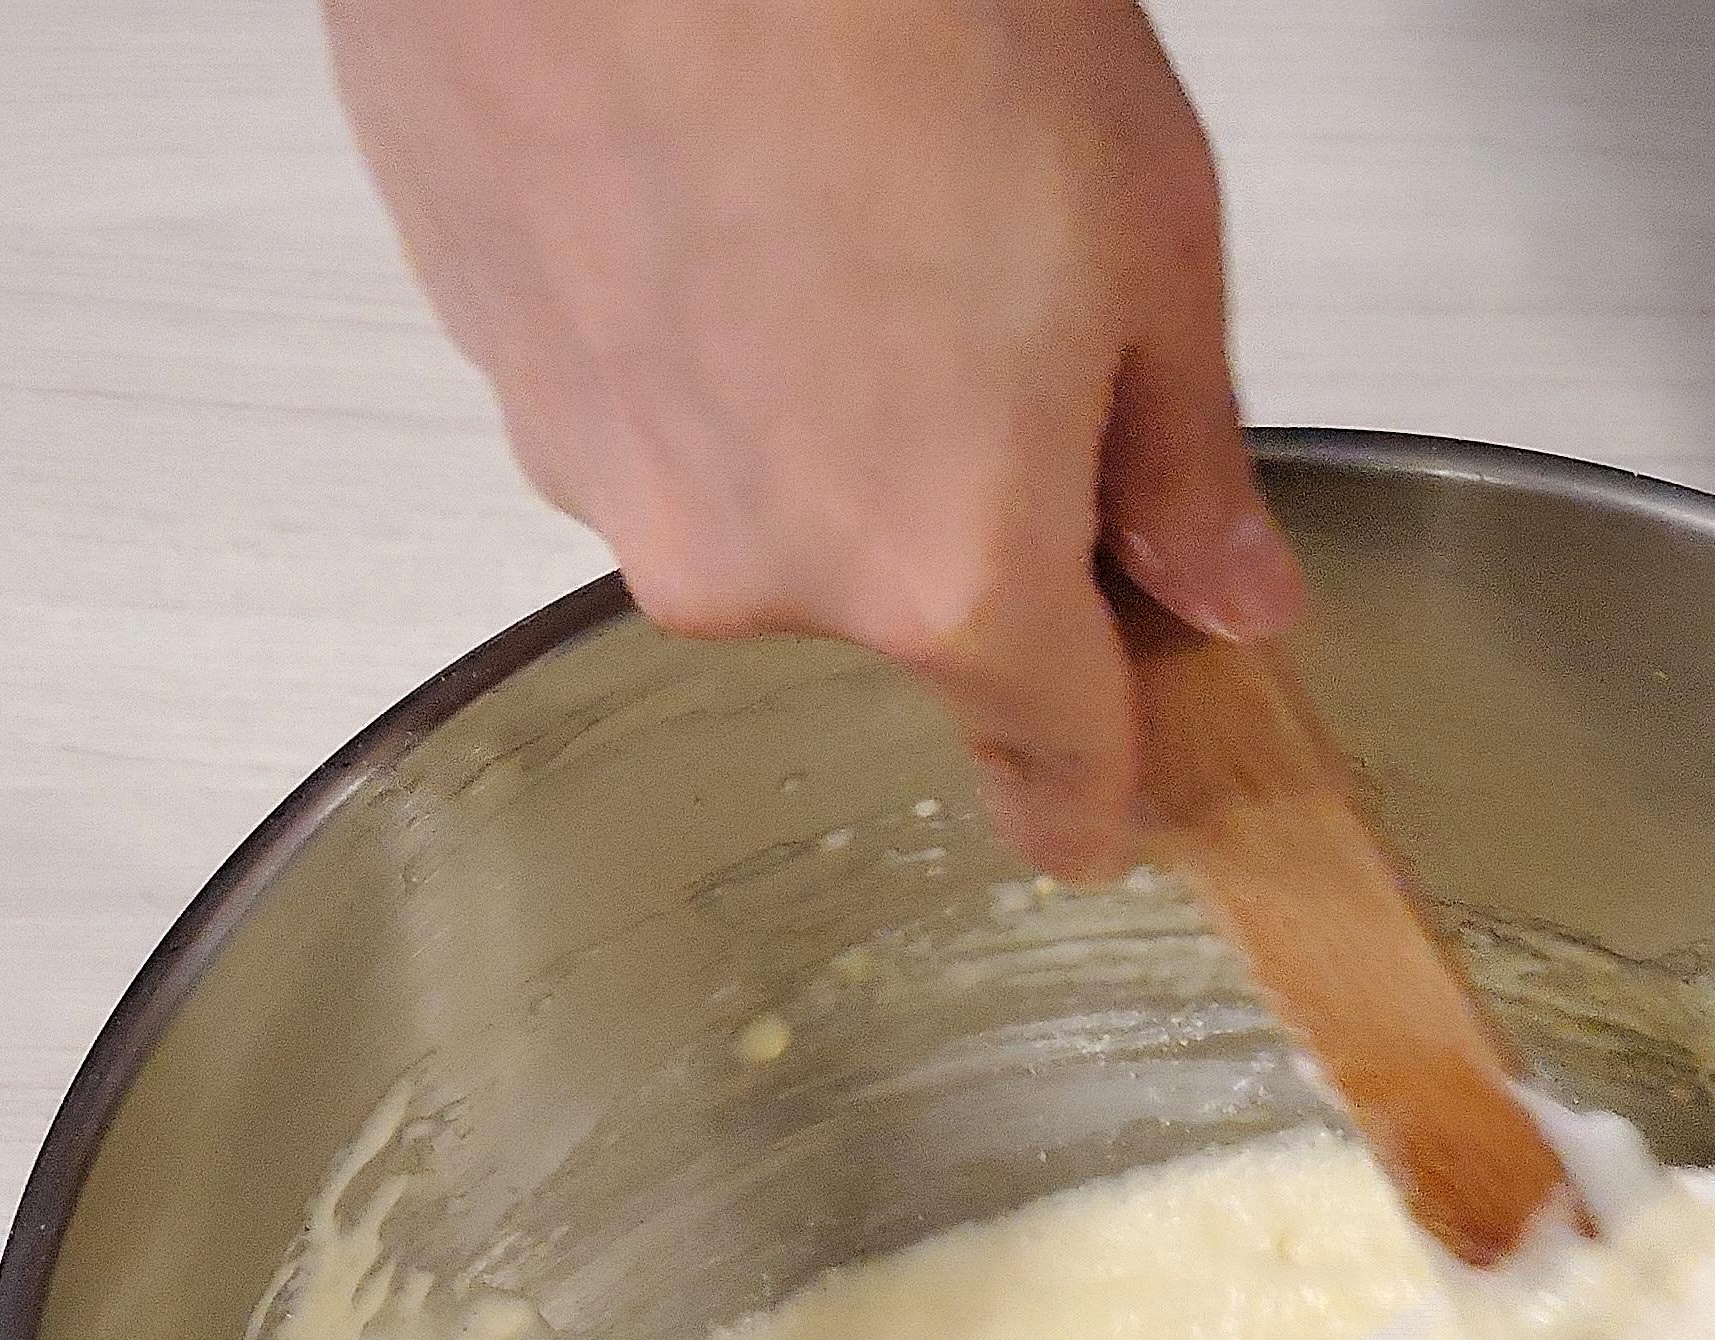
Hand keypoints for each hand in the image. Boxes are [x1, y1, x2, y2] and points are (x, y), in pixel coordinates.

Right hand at [325, 0, 1300, 877]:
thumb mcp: (1141, 220)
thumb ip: (1180, 449)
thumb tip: (1223, 580)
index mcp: (939, 563)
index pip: (1044, 756)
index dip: (1092, 786)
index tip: (1104, 805)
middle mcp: (752, 561)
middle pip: (901, 589)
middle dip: (957, 483)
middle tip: (992, 297)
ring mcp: (597, 465)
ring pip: (757, 480)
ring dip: (813, 383)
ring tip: (842, 189)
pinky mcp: (491, 354)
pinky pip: (634, 375)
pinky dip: (688, 302)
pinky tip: (727, 160)